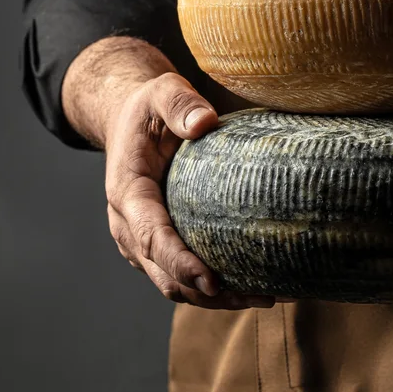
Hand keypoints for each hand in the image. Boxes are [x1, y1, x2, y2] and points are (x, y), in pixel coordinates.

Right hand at [104, 72, 275, 308]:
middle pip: (165, 274)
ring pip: (174, 285)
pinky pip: (182, 277)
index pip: (152, 236)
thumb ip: (179, 103)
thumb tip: (205, 122)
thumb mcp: (161, 91)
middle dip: (208, 294)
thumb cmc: (149, 108)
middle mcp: (128, 226)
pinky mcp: (159, 246)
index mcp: (127, 192)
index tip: (212, 280)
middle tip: (259, 295)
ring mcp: (141, 241)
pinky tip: (253, 284)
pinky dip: (213, 289)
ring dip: (215, 299)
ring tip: (266, 296)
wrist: (129, 122)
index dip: (180, 263)